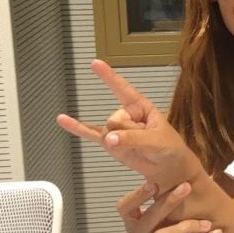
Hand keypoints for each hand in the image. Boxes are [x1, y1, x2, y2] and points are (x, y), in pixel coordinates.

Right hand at [56, 59, 203, 190]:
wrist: (168, 169)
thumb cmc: (170, 149)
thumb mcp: (157, 141)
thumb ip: (133, 139)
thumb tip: (109, 140)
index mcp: (142, 107)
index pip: (123, 89)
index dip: (109, 76)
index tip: (95, 63)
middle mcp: (127, 115)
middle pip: (114, 120)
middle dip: (127, 133)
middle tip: (144, 142)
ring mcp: (117, 129)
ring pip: (107, 133)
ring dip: (120, 144)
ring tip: (138, 148)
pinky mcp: (111, 143)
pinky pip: (90, 134)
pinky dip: (76, 128)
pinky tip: (63, 120)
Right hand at [117, 180, 221, 232]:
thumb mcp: (165, 221)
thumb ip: (165, 202)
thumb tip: (174, 169)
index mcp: (136, 226)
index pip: (125, 209)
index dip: (136, 196)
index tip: (153, 182)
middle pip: (146, 222)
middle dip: (166, 203)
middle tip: (186, 187)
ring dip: (186, 226)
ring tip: (207, 221)